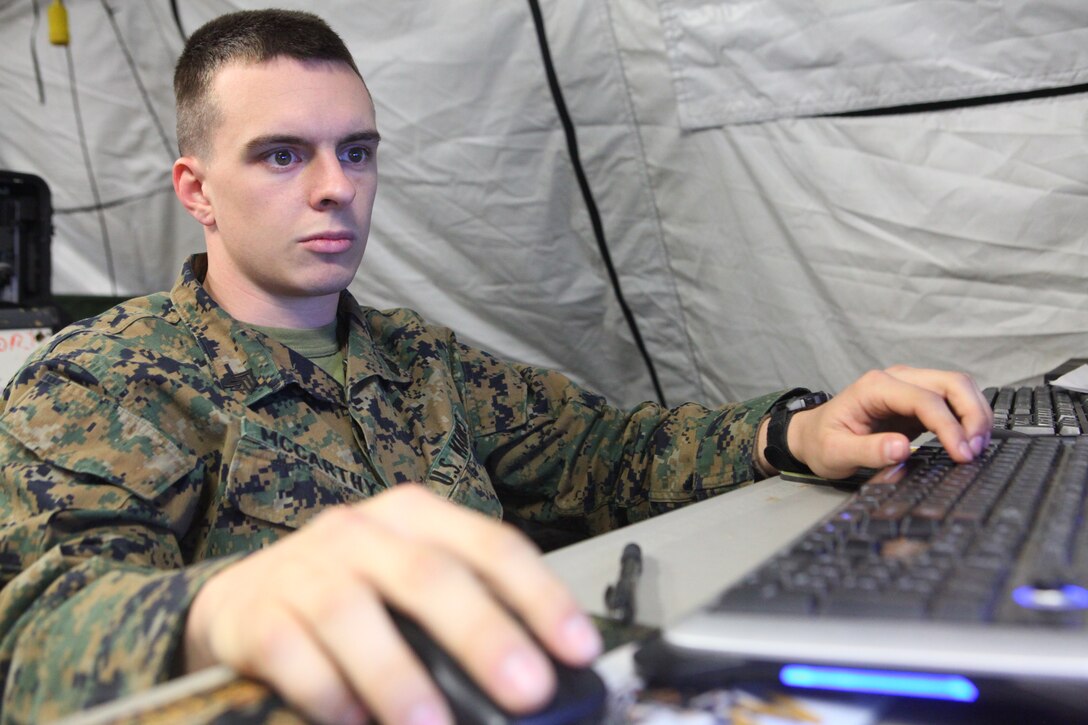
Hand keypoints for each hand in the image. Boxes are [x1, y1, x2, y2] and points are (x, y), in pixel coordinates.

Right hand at [182, 485, 601, 724]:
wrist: (241, 600)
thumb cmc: (348, 592)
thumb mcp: (407, 581)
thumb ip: (463, 610)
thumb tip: (535, 673)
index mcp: (416, 518)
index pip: (491, 546)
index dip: (540, 596)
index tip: (577, 647)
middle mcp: (364, 533)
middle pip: (429, 575)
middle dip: (482, 635)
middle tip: (526, 689)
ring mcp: (307, 569)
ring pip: (354, 614)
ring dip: (398, 676)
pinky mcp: (257, 614)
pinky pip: (292, 651)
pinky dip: (326, 691)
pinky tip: (354, 721)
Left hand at [783, 366, 991, 479]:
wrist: (813, 434)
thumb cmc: (822, 441)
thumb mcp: (835, 452)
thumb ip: (867, 451)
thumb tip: (901, 448)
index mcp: (875, 387)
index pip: (925, 399)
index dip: (949, 426)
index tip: (961, 454)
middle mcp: (896, 379)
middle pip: (951, 383)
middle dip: (973, 415)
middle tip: (976, 451)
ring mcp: (909, 386)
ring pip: (958, 387)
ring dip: (975, 414)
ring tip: (977, 448)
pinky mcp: (917, 401)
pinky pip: (952, 402)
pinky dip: (967, 418)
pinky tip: (969, 441)